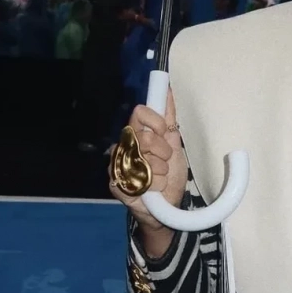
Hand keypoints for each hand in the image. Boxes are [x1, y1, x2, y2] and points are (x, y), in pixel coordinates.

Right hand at [107, 85, 187, 231]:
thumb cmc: (169, 172)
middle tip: (165, 161)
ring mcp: (118, 165)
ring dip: (162, 172)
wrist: (168, 203)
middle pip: (146, 137)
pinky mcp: (117, 185)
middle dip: (164, 152)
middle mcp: (124, 146)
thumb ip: (168, 117)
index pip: (140, 113)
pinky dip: (156, 187)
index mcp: (136, 133)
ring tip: (160, 177)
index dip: (156, 122)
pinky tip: (153, 189)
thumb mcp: (174, 143)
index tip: (166, 132)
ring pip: (147, 161)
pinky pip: (142, 181)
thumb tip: (167, 89)